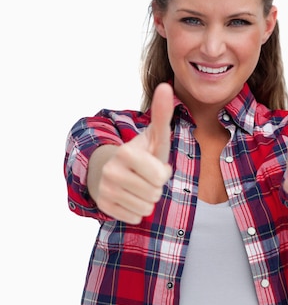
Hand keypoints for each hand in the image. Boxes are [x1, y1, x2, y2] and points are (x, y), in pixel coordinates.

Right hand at [93, 82, 173, 222]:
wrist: (109, 169)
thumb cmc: (141, 154)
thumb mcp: (153, 136)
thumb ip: (161, 115)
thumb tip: (166, 86)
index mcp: (126, 153)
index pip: (159, 177)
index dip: (162, 173)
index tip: (153, 165)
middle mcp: (112, 172)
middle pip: (154, 194)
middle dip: (155, 187)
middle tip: (145, 177)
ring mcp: (105, 190)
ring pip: (146, 208)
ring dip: (148, 200)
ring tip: (138, 187)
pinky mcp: (104, 206)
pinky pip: (135, 218)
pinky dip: (136, 211)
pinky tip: (129, 197)